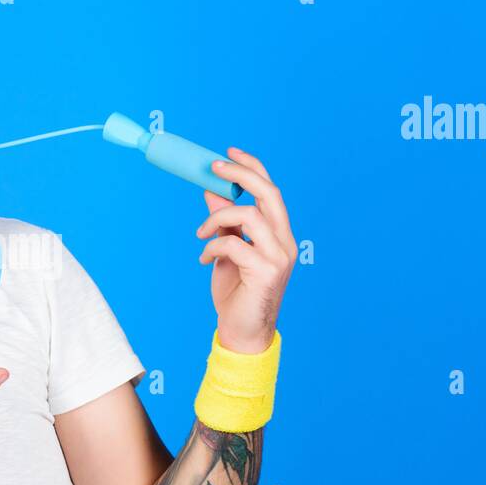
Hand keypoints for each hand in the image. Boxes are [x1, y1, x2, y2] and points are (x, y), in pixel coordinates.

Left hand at [195, 147, 296, 353]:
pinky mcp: (266, 272)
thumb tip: (212, 191)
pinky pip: (234, 244)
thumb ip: (225, 223)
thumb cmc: (237, 293)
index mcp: (279, 234)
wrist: (243, 332)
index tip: (228, 152)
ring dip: (217, 218)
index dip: (252, 167)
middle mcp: (285, 242)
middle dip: (240, 174)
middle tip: (213, 168)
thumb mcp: (227, 251)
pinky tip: (203, 259)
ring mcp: (279, 257)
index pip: (271, 191)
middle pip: (269, 193)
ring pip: (249, 214)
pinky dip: (212, 246)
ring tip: (200, 234)